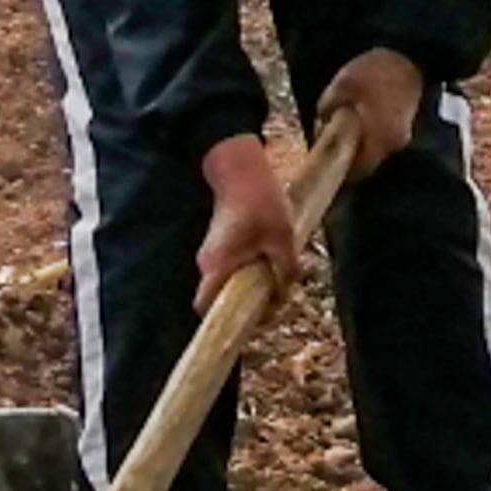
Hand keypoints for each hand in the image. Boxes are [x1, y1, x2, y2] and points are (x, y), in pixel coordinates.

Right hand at [195, 134, 298, 311]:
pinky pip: (234, 269)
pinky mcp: (221, 246)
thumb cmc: (261, 203)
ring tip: (279, 277)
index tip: (255, 316)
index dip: (226, 319)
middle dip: (250, 303)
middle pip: (222, 298)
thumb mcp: (283, 239)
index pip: (205, 306)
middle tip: (277, 296)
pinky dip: (252, 271)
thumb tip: (284, 294)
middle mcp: (208, 264)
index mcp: (217, 266)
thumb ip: (285, 271)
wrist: (243, 171)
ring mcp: (213, 254)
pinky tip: (273, 260)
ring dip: (254, 285)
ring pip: (231, 283)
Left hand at [318, 47, 425, 181]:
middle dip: (349, 154)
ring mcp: (403, 133)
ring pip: (376, 147)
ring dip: (361, 142)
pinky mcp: (407, 121)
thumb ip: (328, 110)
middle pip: (368, 160)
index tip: (326, 164)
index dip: (341, 171)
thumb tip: (324, 123)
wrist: (410, 55)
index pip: (359, 171)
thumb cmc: (375, 73)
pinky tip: (361, 115)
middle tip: (332, 140)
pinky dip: (371, 131)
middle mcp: (394, 142)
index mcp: (378, 139)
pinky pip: (384, 136)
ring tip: (344, 124)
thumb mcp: (341, 87)